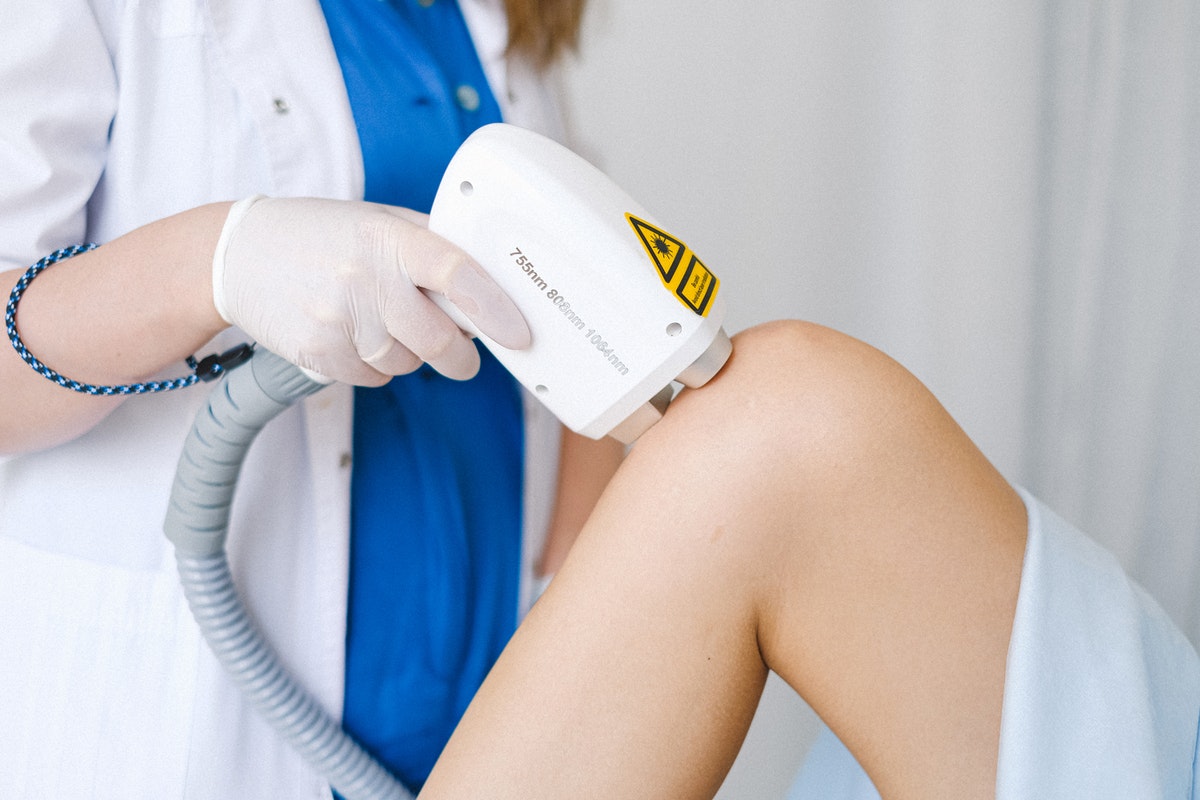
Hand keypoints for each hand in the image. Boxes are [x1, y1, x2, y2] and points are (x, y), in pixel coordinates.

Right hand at [212, 196, 529, 384]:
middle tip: (464, 353)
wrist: (235, 256)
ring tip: (381, 322)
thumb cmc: (318, 235)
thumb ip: (431, 243)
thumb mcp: (375, 220)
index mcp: (389, 238)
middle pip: (439, 340)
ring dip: (410, 354)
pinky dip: (376, 366)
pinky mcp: (319, 353)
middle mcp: (367, 278)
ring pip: (407, 364)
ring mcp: (341, 319)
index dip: (495, 309)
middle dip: (461, 355)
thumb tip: (490, 278)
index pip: (457, 273)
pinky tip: (355, 335)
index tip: (519, 334)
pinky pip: (374, 378)